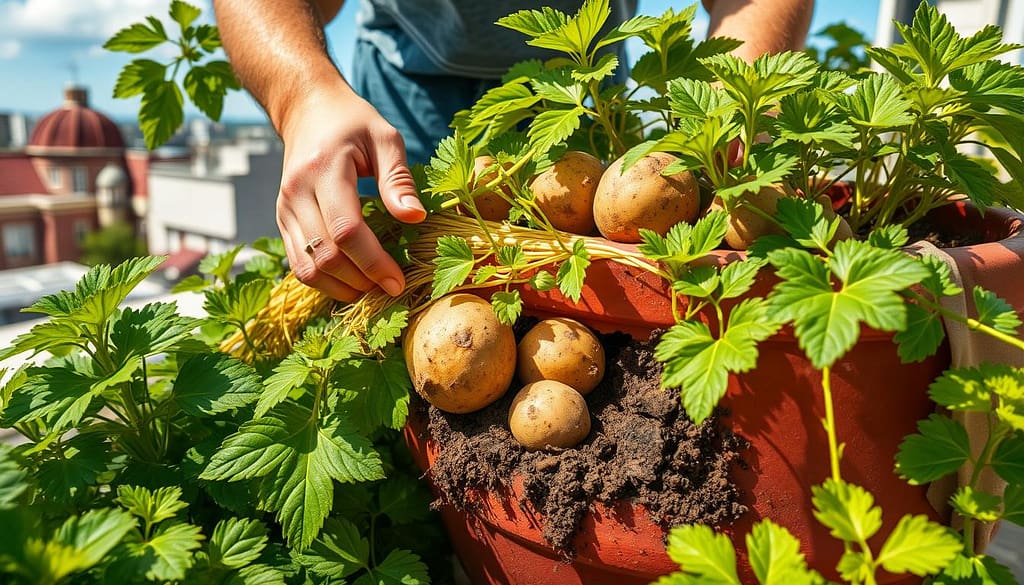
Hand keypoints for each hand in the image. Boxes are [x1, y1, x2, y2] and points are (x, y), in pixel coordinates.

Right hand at [275, 83, 425, 300]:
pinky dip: (324, 282)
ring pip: (307, 267)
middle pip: (325, 255)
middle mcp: (296, 193)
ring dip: (341, 288)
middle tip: (391, 289)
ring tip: (373, 289)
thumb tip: (415, 217)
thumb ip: (398, 178)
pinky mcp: (282, 221)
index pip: (346, 229)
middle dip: (361, 280)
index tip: (398, 281)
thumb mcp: (385, 138)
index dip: (373, 262)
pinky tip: (352, 282)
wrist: (308, 110)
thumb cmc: (353, 123)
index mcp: (323, 169)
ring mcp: (284, 209)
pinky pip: (298, 264)